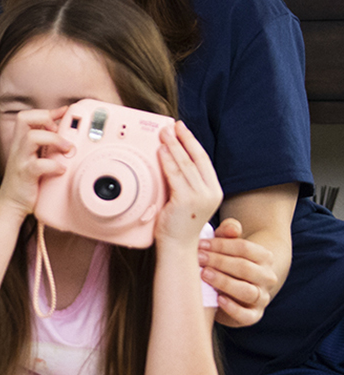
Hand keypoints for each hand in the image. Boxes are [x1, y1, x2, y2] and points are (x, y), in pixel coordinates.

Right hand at [0, 108, 70, 218]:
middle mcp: (18, 147)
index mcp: (21, 142)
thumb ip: (45, 147)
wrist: (11, 204)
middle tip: (59, 130)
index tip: (65, 110)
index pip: (29, 116)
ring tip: (66, 149)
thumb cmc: (25, 181)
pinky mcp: (25, 175)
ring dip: (53, 139)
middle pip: (24, 119)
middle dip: (45, 118)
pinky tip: (61, 170)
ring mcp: (20, 160)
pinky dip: (53, 165)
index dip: (48, 111)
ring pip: (31, 137)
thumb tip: (66, 136)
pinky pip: (38, 165)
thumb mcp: (34, 159)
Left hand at [156, 121, 222, 244]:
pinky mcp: (186, 200)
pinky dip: (167, 161)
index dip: (193, 143)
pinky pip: (174, 175)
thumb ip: (186, 182)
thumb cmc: (178, 226)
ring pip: (185, 164)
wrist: (178, 248)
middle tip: (172, 126)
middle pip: (196, 158)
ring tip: (164, 134)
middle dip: (183, 139)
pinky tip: (161, 151)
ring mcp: (199, 196)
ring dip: (173, 146)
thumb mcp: (187, 200)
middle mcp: (210, 192)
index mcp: (213, 191)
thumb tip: (173, 159)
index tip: (183, 131)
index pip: (204, 161)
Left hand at [198, 217, 277, 327]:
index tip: (200, 244)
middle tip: (198, 258)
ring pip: (247, 291)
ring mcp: (262, 297)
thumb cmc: (227, 261)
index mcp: (264, 257)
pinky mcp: (253, 315)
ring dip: (224, 282)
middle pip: (245, 268)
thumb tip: (231, 228)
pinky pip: (246, 315)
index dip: (221, 245)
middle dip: (219, 262)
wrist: (234, 289)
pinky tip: (218, 299)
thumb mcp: (226, 245)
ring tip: (204, 275)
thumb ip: (228, 233)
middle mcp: (267, 277)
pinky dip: (233, 308)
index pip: (245, 248)